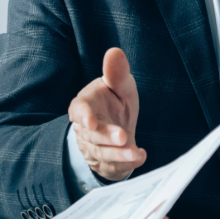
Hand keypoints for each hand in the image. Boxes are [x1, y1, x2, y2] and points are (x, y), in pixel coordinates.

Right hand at [68, 48, 145, 179]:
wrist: (116, 126)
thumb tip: (114, 51)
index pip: (79, 110)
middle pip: (92, 135)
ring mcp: (93, 148)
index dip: (83, 116)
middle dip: (107, 137)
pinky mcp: (104, 163)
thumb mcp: (119, 85)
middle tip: (123, 136)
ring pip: (103, 154)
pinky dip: (127, 164)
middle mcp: (86, 128)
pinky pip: (113, 167)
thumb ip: (116, 72)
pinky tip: (140, 157)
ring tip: (136, 153)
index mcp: (86, 104)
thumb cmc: (114, 101)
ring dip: (119, 155)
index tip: (90, 121)